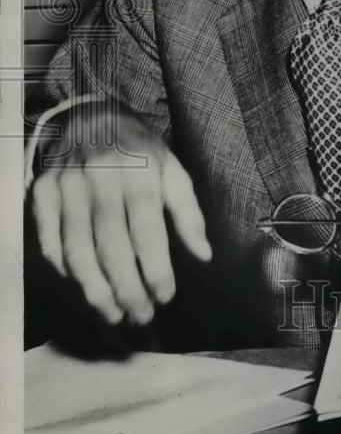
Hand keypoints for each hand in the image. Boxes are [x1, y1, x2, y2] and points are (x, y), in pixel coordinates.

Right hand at [30, 109, 210, 325]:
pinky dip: (66, 277)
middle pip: (111, 248)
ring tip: (114, 316)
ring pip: (77, 253)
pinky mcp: (42, 196)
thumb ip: (188, 214)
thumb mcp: (172, 170)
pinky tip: (83, 293)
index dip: (156, 270)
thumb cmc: (138, 151)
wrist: (89, 116)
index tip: (166, 297)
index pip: (148, 231)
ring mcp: (67, 188)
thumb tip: (204, 256)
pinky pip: (50, 245)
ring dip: (96, 292)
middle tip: (142, 317)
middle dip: (128, 290)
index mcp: (139, 172)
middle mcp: (101, 180)